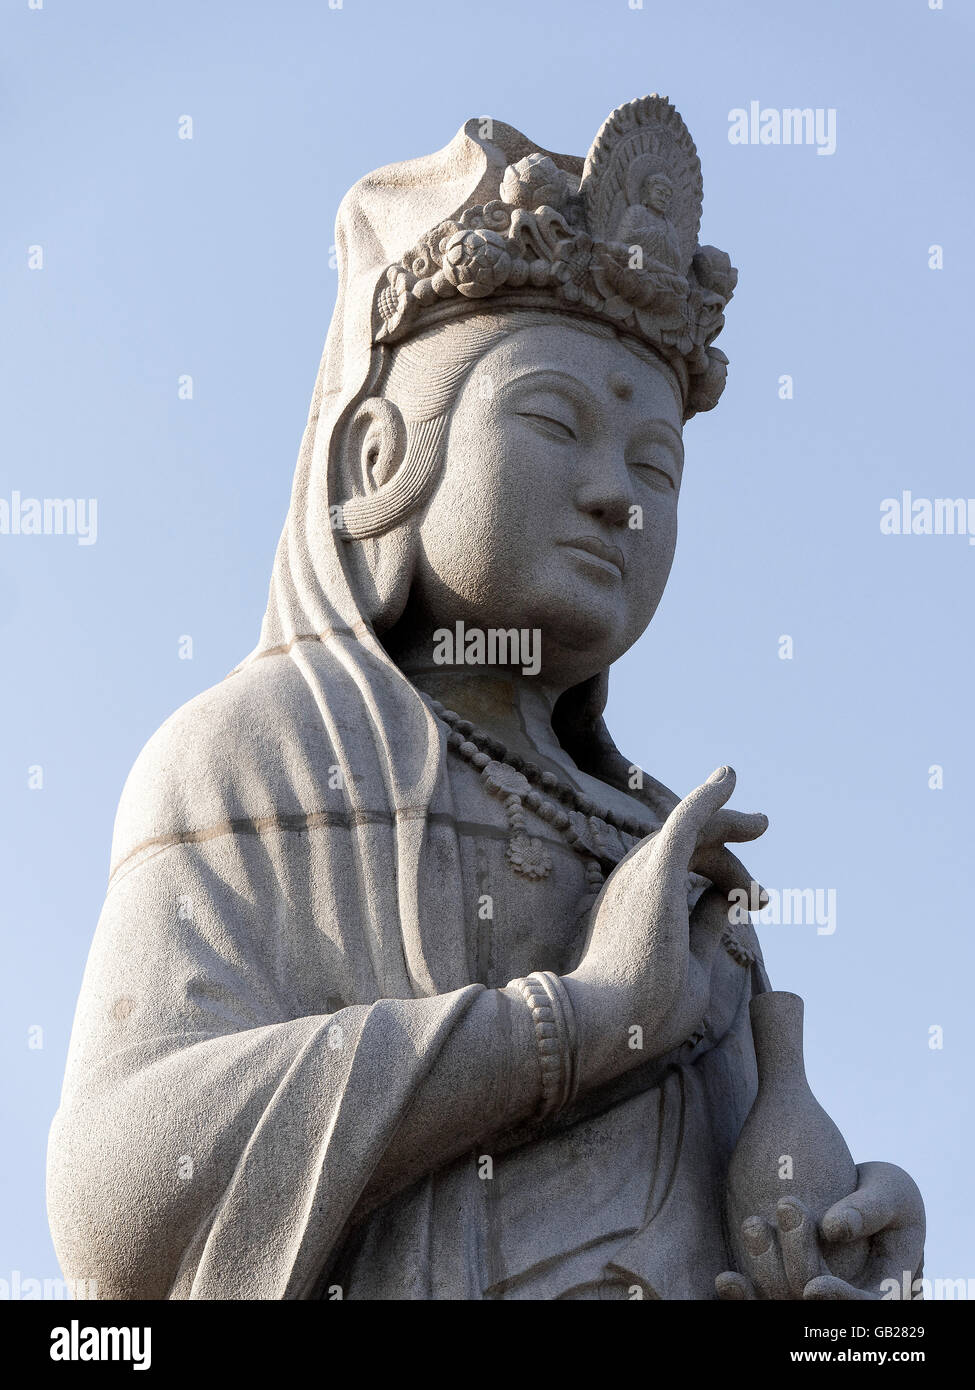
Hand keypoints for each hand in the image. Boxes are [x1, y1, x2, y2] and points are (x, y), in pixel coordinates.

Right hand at [564, 766, 766, 1090]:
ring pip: (693, 830)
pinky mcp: (657, 868)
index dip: (727, 878)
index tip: (759, 899)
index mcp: (638, 902)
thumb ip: (706, 924)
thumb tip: (728, 897)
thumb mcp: (691, 961)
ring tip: (761, 823)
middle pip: (692, 848)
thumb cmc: (646, 1008)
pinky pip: (686, 820)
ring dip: (729, 823)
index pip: (685, 870)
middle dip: (730, 856)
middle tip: (764, 879)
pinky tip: (728, 779)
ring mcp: (642, 871)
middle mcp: (634, 878)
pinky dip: (708, 798)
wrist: (611, 1023)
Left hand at [715, 1163, 924, 1299]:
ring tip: (752, 1226)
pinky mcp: (790, 1287)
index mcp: (887, 1287)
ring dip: (767, 1277)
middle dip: (797, 1270)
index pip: (865, 1309)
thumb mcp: (891, 1190)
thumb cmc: (886, 1192)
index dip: (839, 1303)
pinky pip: (767, 1300)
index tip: (813, 1286)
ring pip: (788, 1304)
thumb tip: (834, 1229)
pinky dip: (746, 1296)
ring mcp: (817, 1297)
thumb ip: (869, 1208)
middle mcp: (850, 1299)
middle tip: (783, 1214)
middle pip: (818, 1306)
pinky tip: (726, 1280)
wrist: (865, 1196)